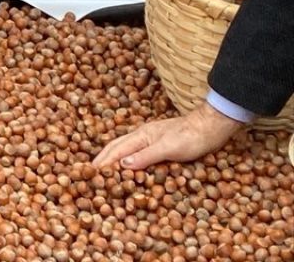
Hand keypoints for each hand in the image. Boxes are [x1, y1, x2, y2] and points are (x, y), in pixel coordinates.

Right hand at [93, 104, 242, 169]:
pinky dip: (126, 159)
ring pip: (124, 148)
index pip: (115, 151)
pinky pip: (136, 152)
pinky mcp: (160, 144)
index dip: (102, 163)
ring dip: (112, 158)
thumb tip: (122, 165)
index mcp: (140, 136)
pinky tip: (129, 165)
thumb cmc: (192, 137)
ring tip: (104, 170)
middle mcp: (142, 136)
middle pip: (115, 147)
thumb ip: (145, 156)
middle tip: (89, 173)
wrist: (211, 126)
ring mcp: (151, 139)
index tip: (88, 174)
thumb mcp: (169, 148)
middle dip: (102, 159)